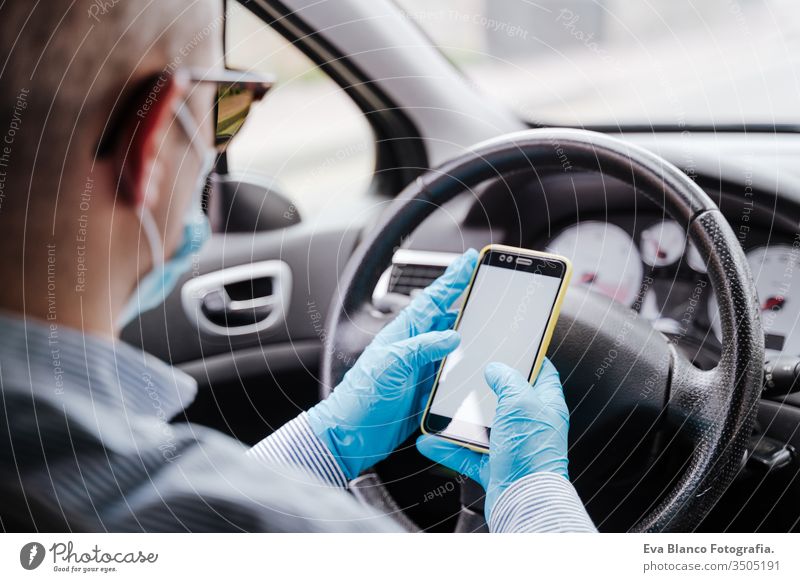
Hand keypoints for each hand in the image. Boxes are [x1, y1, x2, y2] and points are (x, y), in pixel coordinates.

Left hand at [306, 249, 478, 479]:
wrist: (350, 435)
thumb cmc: (360, 399)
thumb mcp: (390, 365)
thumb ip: (421, 348)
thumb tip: (452, 335)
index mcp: (402, 333)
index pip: (433, 299)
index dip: (452, 279)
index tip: (470, 260)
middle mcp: (413, 347)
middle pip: (446, 317)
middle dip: (466, 299)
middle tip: (487, 285)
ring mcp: (420, 368)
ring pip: (452, 344)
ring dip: (470, 332)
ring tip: (490, 320)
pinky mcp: (426, 390)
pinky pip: (451, 372)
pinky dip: (466, 364)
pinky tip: (479, 363)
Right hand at [416, 358, 568, 520]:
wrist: (523, 500)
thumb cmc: (532, 454)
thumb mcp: (521, 402)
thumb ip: (508, 379)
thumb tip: (496, 368)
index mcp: (545, 404)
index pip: (542, 372)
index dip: (528, 357)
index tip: (512, 346)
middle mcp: (530, 424)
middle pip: (506, 397)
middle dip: (484, 387)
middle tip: (467, 374)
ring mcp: (511, 445)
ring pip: (482, 425)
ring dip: (460, 419)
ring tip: (442, 408)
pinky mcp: (494, 465)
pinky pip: (467, 452)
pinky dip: (448, 447)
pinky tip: (432, 441)